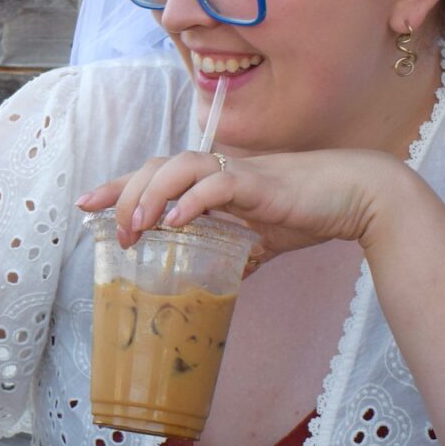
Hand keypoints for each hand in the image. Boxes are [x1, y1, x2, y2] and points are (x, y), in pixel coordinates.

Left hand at [76, 147, 420, 262]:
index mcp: (213, 181)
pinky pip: (217, 184)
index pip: (154, 176)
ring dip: (150, 195)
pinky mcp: (260, 183)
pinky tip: (176, 223)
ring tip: (137, 227)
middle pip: (156, 166)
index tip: (86, 204)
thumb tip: (219, 278)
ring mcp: (238, 173)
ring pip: (178, 168)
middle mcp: (219, 170)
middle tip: (110, 228)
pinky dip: (192, 201)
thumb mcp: (262, 239)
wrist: (358, 196)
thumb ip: (237, 251)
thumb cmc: (310, 211)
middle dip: (124, 193)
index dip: (118, 187)